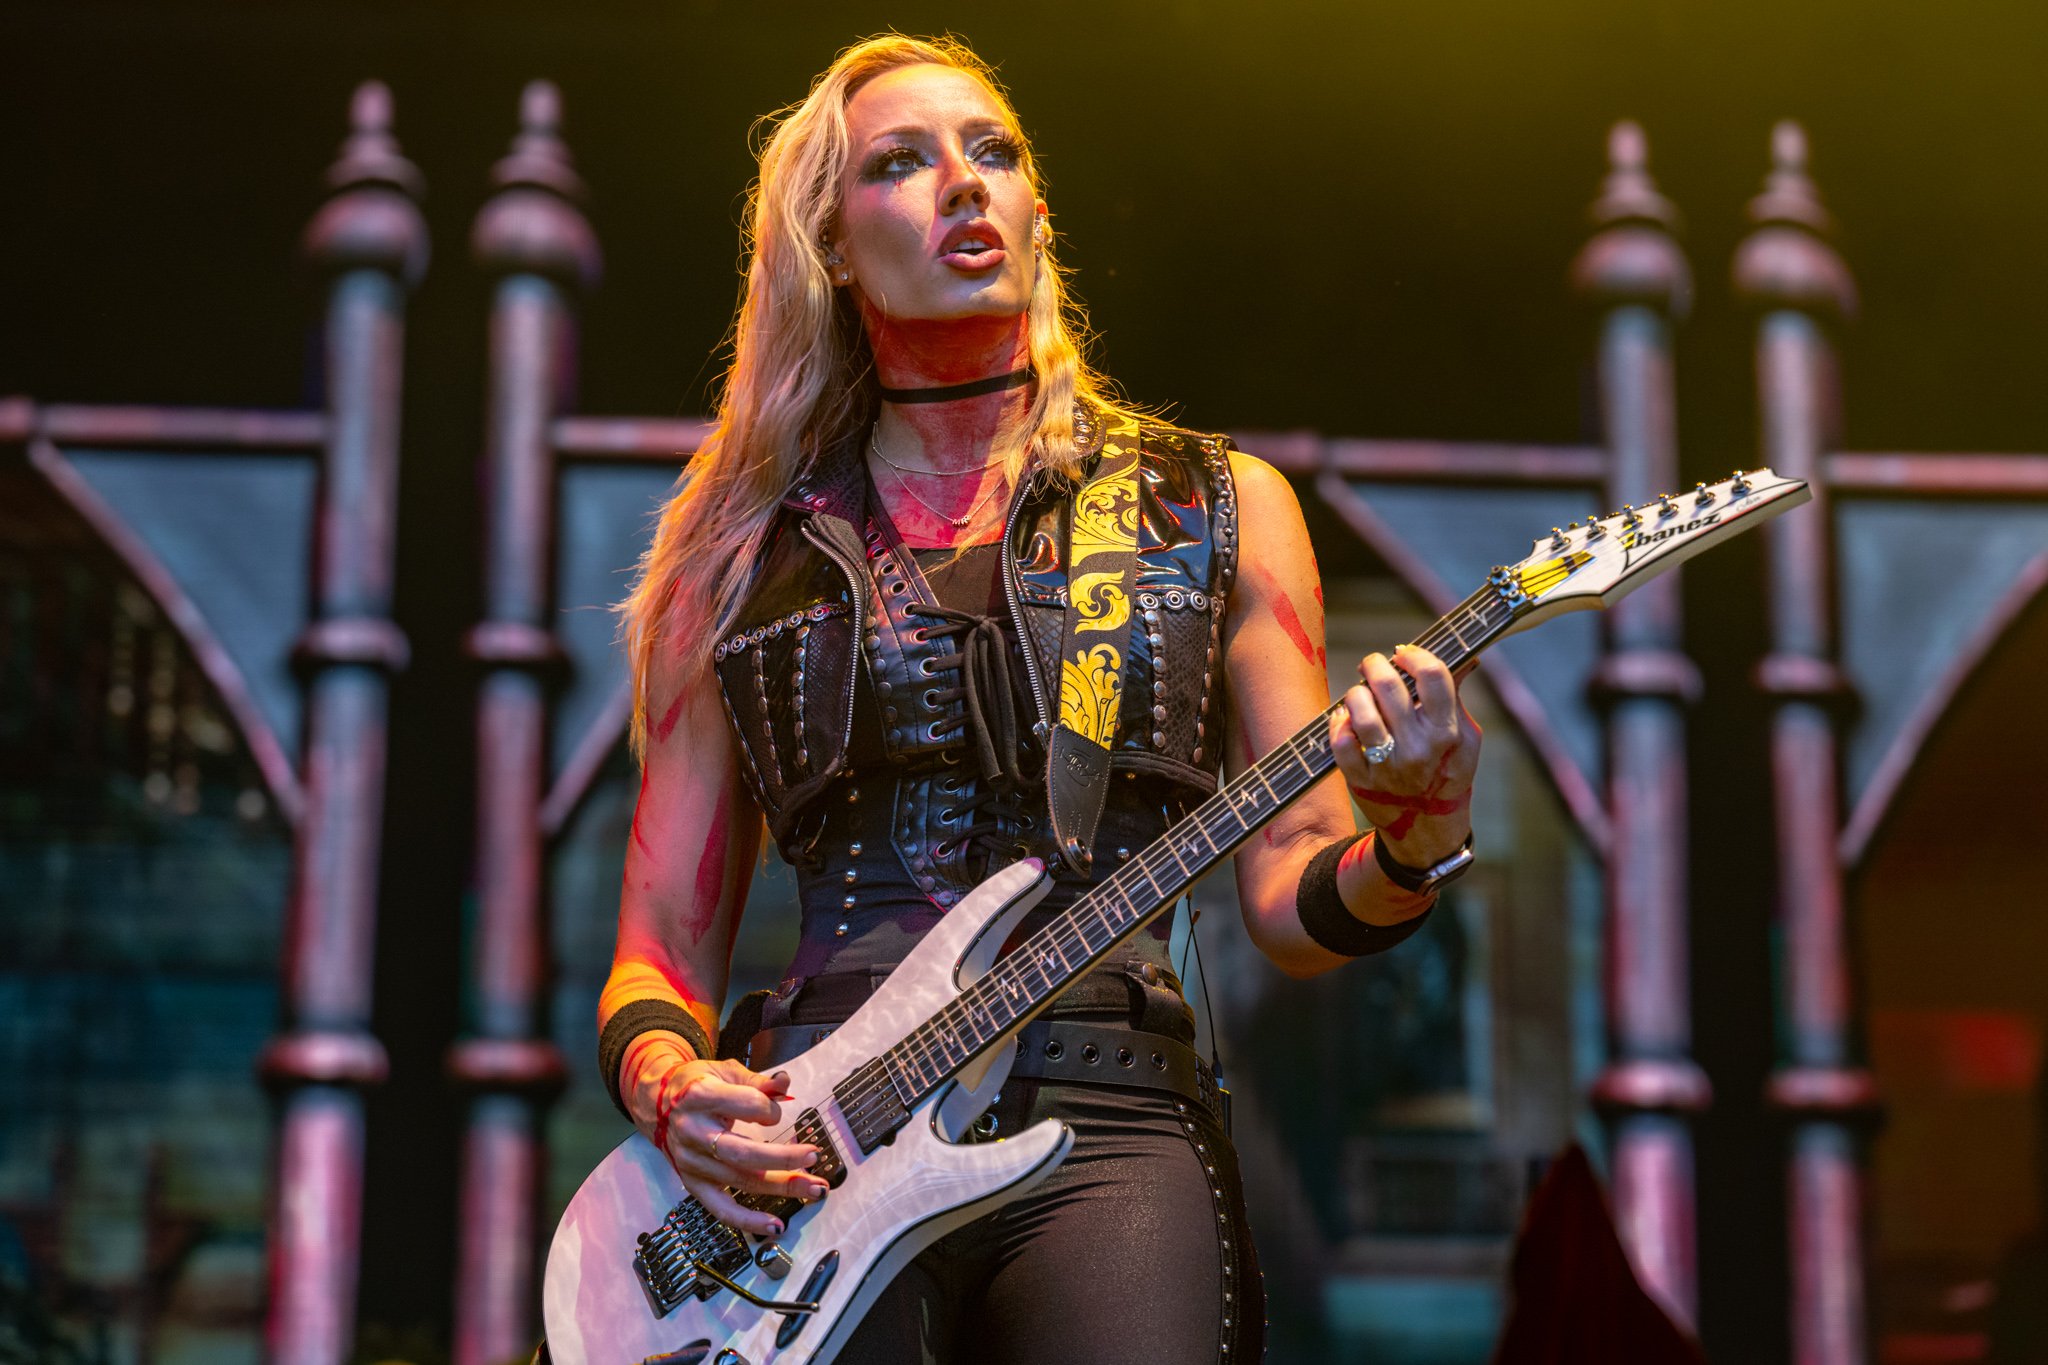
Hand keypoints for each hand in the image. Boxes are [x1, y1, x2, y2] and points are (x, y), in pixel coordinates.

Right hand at [627, 1052, 828, 1235]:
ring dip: (781, 1186)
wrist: (655, 1105)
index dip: (770, 1108)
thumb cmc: (696, 1085)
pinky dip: (749, 1221)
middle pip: (744, 1152)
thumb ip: (757, 1080)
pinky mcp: (693, 1184)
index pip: (747, 1105)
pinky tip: (776, 1225)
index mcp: (702, 1096)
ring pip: (741, 1180)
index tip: (778, 1110)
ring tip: (815, 1189)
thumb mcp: (723, 1071)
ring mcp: (692, 1162)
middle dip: (784, 1158)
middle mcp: (694, 1132)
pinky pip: (722, 1209)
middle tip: (814, 1156)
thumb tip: (784, 1083)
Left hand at [1328, 644, 1481, 866]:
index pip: (1433, 675)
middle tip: (1373, 665)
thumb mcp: (1465, 739)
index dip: (1415, 655)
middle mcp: (1418, 748)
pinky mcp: (1361, 780)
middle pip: (1389, 686)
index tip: (1403, 655)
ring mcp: (1388, 766)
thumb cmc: (1447, 772)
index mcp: (1448, 733)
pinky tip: (1345, 719)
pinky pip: (1339, 741)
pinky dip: (1338, 723)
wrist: (1427, 827)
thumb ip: (1457, 699)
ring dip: (1356, 693)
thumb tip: (1464, 658)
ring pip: (1360, 710)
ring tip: (1360, 694)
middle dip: (1375, 665)